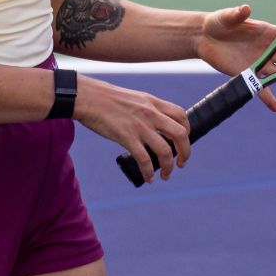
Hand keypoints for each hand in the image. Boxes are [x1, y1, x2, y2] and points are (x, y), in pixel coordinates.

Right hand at [73, 74, 191, 184]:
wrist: (88, 97)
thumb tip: (153, 124)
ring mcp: (140, 126)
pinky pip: (144, 160)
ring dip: (169, 167)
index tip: (182, 143)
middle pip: (180, 135)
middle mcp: (151, 114)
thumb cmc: (106, 99)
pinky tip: (148, 178)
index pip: (181, 116)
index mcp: (153, 102)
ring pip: (165, 151)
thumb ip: (146, 109)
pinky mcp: (127, 137)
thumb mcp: (134, 98)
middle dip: (185, 153)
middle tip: (181, 163)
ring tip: (166, 176)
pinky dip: (149, 172)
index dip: (187, 131)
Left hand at [199, 4, 275, 111]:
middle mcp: (268, 49)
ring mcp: (259, 62)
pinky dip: (268, 97)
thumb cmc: (218, 22)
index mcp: (268, 32)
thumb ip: (237, 14)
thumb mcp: (227, 17)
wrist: (203, 37)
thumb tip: (245, 8)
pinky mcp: (247, 73)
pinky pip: (260, 88)